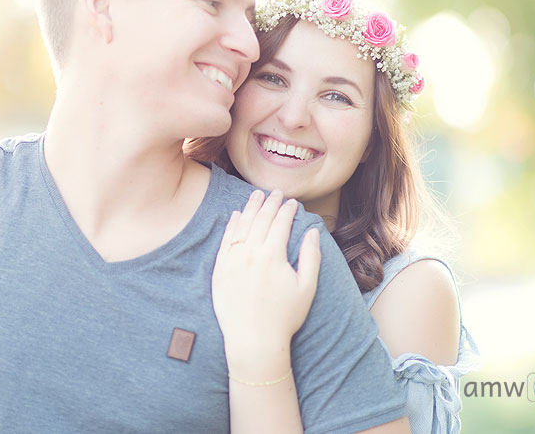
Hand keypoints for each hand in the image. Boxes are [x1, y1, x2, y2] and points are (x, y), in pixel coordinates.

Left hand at [211, 190, 320, 361]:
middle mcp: (250, 253)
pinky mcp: (220, 269)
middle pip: (261, 219)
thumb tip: (313, 231)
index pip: (280, 223)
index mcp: (273, 255)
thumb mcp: (306, 288)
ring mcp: (233, 260)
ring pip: (242, 225)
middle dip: (269, 203)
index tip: (292, 202)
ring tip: (256, 195)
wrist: (253, 341)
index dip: (287, 210)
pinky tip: (236, 215)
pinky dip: (232, 225)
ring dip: (250, 207)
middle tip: (275, 192)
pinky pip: (226, 240)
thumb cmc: (284, 317)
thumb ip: (311, 256)